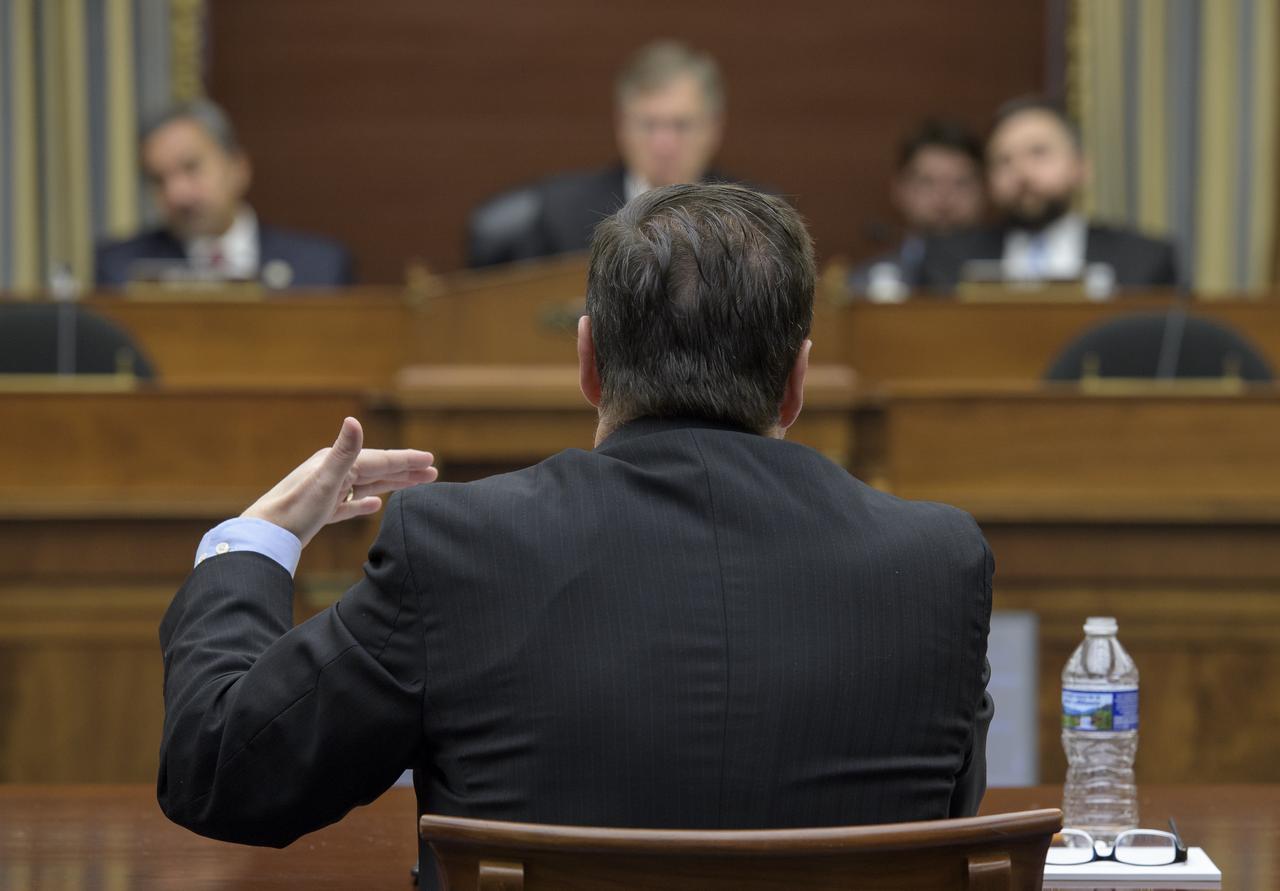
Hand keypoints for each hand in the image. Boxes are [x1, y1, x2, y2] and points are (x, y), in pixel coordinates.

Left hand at [242, 417, 436, 547]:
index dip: (406, 460)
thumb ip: (343, 452)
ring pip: (367, 485)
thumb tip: (354, 420)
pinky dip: (365, 503)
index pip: (380, 459)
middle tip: (433, 472)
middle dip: (406, 470)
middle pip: (377, 470)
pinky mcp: (322, 511)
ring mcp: (328, 492)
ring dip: (392, 484)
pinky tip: (375, 505)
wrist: (265, 536)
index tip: (431, 460)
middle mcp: (333, 472)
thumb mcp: (324, 480)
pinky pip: (350, 504)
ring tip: (415, 485)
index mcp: (336, 463)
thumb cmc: (294, 510)